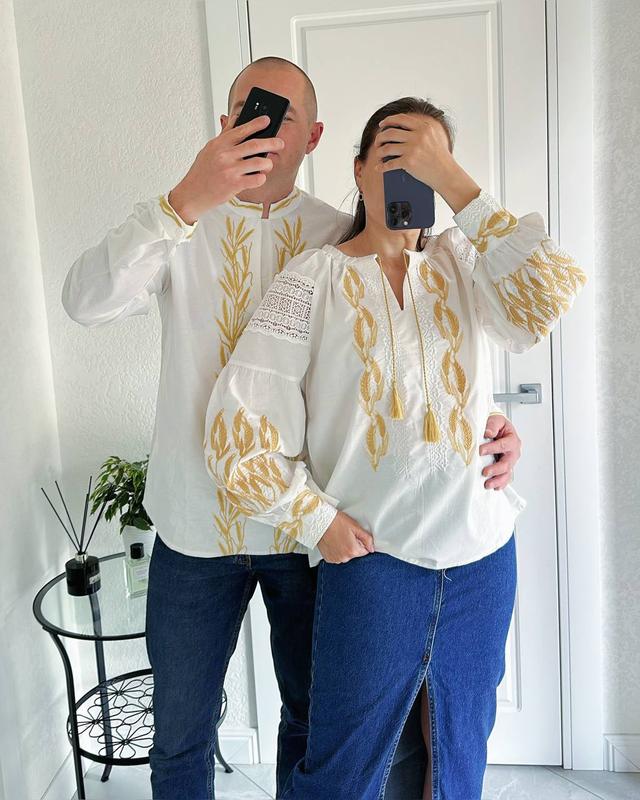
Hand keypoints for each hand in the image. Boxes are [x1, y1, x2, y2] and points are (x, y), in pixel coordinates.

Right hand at [167, 113, 284, 223]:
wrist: (191, 194)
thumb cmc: (201, 172)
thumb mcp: (209, 150)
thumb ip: (224, 136)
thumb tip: (233, 119)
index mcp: (219, 144)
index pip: (241, 130)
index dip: (256, 124)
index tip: (267, 120)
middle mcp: (225, 155)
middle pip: (255, 145)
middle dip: (271, 142)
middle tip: (280, 143)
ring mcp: (230, 170)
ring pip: (259, 162)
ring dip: (268, 163)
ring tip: (268, 164)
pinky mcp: (234, 185)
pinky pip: (256, 179)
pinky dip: (261, 178)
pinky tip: (259, 177)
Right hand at [317, 511, 374, 563]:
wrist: (319, 521)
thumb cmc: (336, 521)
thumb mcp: (355, 526)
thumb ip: (366, 538)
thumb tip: (372, 548)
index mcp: (353, 550)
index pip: (364, 551)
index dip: (361, 542)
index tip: (354, 535)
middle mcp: (344, 558)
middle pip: (354, 554)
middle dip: (352, 546)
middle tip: (345, 535)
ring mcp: (335, 559)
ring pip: (346, 556)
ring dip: (344, 549)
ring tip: (338, 538)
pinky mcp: (328, 558)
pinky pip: (337, 557)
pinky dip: (336, 551)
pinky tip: (333, 543)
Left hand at [374, 113, 456, 193]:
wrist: (446, 174)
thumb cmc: (440, 158)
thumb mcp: (434, 137)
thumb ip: (421, 130)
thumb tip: (402, 129)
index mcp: (423, 127)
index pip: (401, 119)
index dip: (388, 120)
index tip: (382, 125)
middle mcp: (418, 136)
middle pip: (390, 132)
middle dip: (380, 137)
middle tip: (378, 142)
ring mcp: (413, 149)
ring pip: (387, 147)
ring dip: (379, 151)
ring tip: (378, 154)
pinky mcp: (409, 162)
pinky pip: (390, 163)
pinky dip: (382, 166)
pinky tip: (378, 167)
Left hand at [479, 414, 522, 489]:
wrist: (498, 429)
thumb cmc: (497, 425)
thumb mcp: (496, 420)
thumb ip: (493, 425)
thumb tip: (488, 433)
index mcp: (512, 440)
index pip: (503, 445)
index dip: (492, 448)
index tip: (480, 451)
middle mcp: (513, 453)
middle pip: (507, 463)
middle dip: (496, 469)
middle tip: (485, 472)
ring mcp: (510, 462)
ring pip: (507, 474)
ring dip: (497, 480)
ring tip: (487, 484)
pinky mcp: (505, 468)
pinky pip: (505, 479)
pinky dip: (500, 484)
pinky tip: (494, 488)